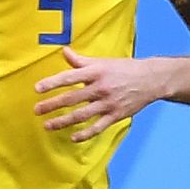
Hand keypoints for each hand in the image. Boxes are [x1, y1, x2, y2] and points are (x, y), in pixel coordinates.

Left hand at [33, 46, 164, 141]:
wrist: (152, 79)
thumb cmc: (123, 68)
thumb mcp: (102, 62)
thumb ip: (81, 60)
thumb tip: (63, 51)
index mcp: (95, 72)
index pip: (69, 77)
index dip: (52, 83)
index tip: (37, 89)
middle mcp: (100, 88)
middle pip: (72, 98)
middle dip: (52, 105)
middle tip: (36, 110)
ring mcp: (108, 103)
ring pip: (82, 115)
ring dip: (63, 121)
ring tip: (47, 125)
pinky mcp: (117, 115)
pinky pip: (98, 127)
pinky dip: (85, 133)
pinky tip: (73, 137)